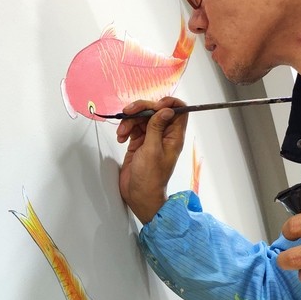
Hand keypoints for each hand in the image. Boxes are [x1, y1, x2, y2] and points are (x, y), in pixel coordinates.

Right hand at [117, 97, 187, 223]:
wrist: (139, 195)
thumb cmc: (150, 178)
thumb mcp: (152, 150)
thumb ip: (157, 127)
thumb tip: (166, 109)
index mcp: (174, 136)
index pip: (178, 111)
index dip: (167, 103)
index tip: (154, 105)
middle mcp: (164, 135)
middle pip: (156, 111)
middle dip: (141, 109)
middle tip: (129, 112)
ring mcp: (151, 138)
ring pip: (142, 118)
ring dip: (130, 121)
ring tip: (122, 133)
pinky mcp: (139, 143)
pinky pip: (133, 128)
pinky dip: (126, 129)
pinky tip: (121, 138)